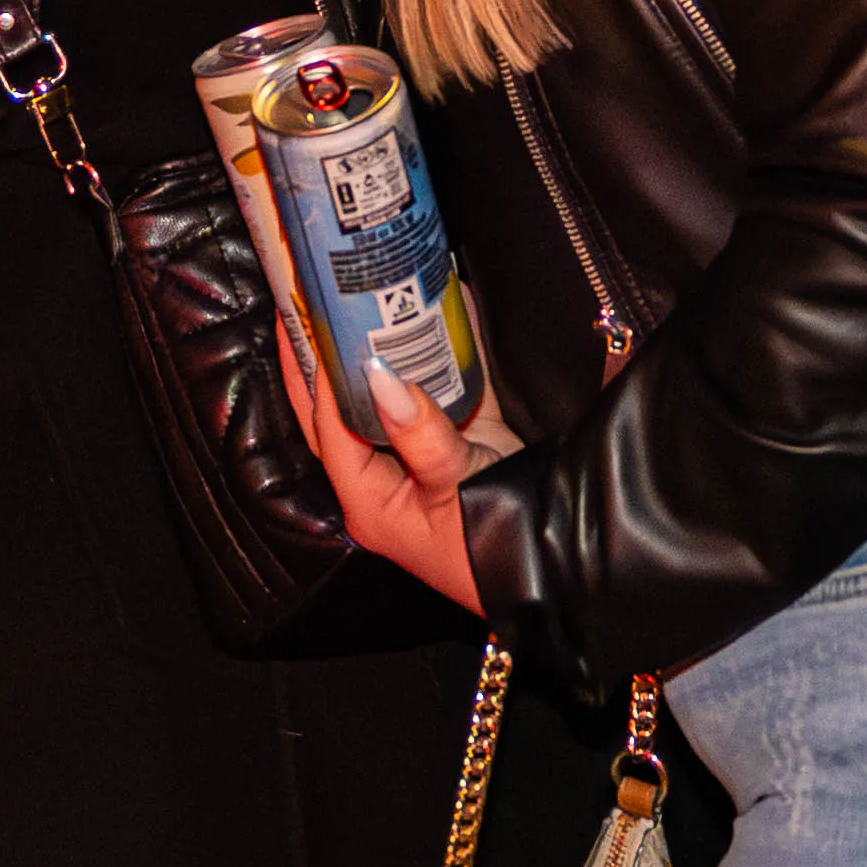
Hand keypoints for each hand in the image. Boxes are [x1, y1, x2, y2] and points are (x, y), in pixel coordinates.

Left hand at [272, 293, 484, 612]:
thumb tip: (379, 375)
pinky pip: (447, 388)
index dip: (317, 376)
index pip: (328, 428)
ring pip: (393, 393)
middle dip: (324, 359)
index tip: (307, 325)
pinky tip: (440, 311)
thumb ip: (418, 432)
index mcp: (368, 499)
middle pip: (343, 409)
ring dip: (383, 349)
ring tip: (363, 300)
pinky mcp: (467, 441)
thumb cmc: (493, 548)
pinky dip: (443, 352)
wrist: (560, 566)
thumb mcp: (453, 488)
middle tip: (306, 305)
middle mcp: (387, 477)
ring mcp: (425, 457)